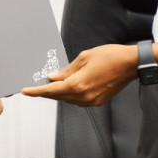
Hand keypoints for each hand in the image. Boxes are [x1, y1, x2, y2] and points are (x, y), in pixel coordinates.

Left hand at [20, 44, 136, 105]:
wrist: (131, 64)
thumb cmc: (110, 56)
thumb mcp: (84, 58)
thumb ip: (67, 70)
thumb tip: (53, 77)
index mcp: (78, 85)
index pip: (51, 90)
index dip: (37, 91)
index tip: (26, 91)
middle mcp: (84, 96)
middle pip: (59, 96)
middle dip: (47, 91)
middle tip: (37, 84)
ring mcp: (92, 100)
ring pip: (68, 99)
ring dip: (60, 92)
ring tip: (54, 83)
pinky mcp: (98, 101)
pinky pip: (79, 100)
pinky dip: (71, 94)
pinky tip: (70, 85)